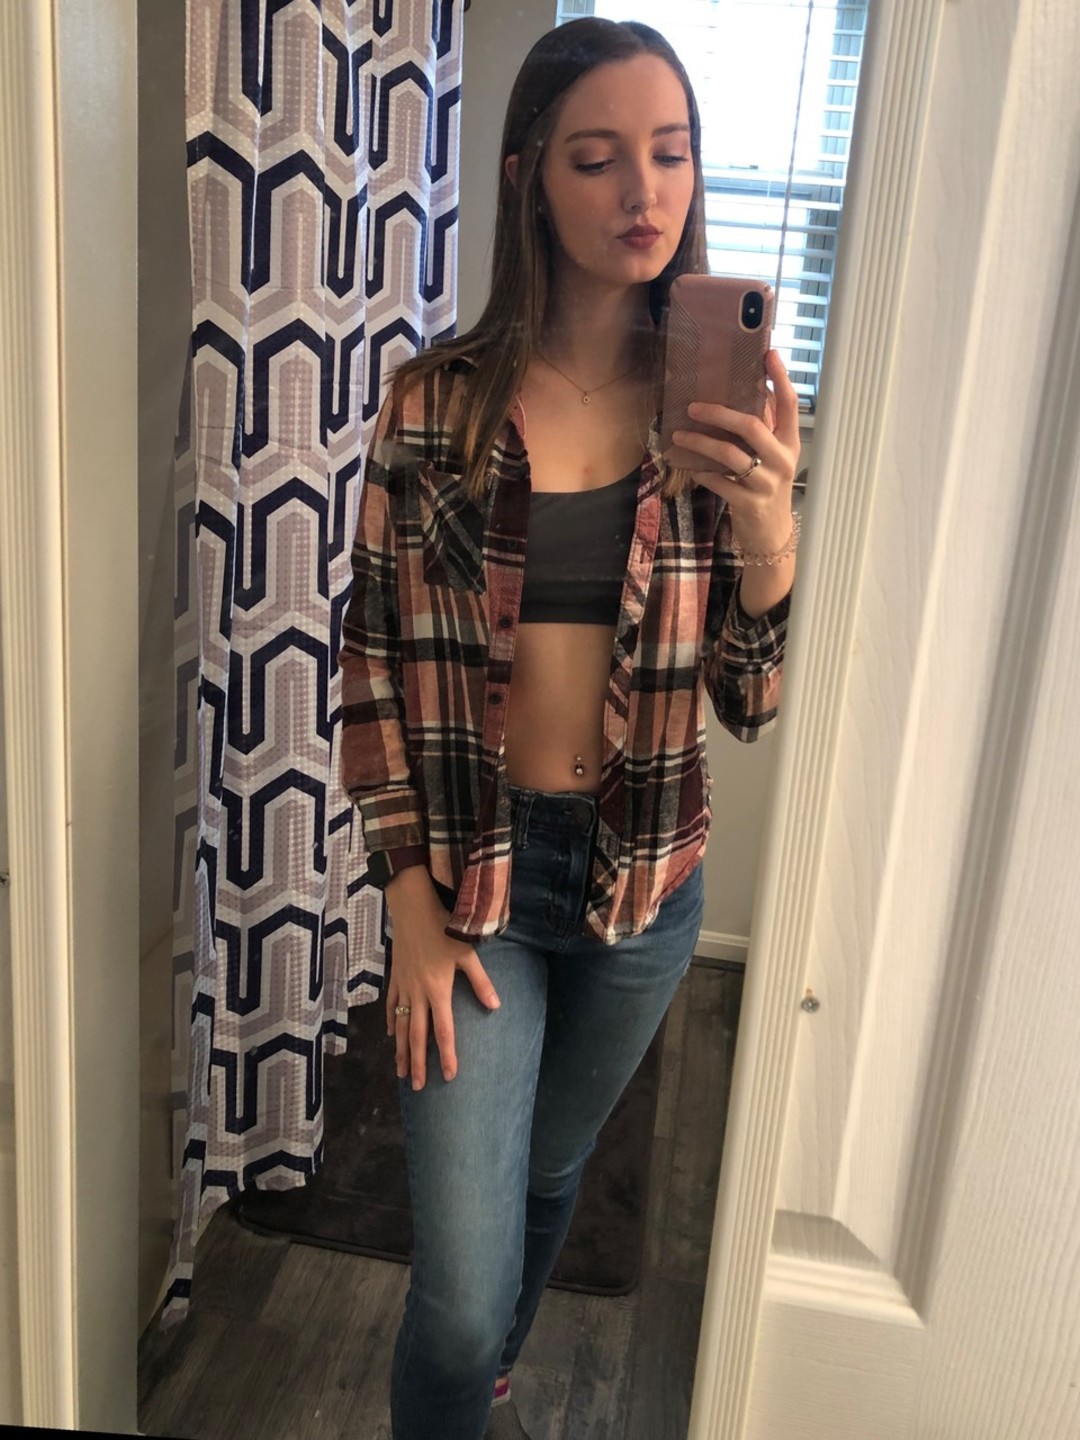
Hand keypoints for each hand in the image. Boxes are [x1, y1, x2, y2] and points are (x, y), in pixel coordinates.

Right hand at [384, 869, 499, 1089]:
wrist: (412, 908)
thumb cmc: (443, 928)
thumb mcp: (468, 953)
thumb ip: (481, 982)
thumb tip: (495, 1007)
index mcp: (438, 990)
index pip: (443, 1030)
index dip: (447, 1055)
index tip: (449, 1076)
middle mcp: (418, 994)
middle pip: (417, 1035)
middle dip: (417, 1062)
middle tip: (417, 1086)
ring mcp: (403, 986)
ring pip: (400, 1025)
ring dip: (401, 1050)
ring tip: (400, 1071)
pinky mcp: (395, 977)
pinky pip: (390, 1005)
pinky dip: (390, 1021)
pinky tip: (390, 1034)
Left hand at [671, 349, 799, 554]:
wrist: (771, 534)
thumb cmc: (768, 487)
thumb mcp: (773, 456)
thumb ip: (766, 427)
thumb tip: (754, 390)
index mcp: (790, 443)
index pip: (790, 405)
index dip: (781, 378)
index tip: (768, 354)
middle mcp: (781, 460)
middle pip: (751, 426)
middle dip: (719, 413)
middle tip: (693, 406)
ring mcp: (765, 483)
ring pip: (729, 454)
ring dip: (700, 442)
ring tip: (679, 435)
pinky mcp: (748, 503)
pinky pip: (718, 482)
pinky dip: (700, 472)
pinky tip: (687, 466)